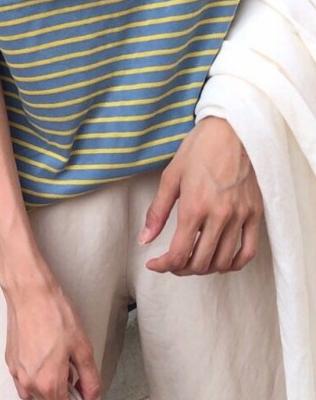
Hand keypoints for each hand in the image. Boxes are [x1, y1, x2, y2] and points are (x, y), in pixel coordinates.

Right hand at [2, 259, 100, 399]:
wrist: (30, 293)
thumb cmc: (54, 315)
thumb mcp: (83, 348)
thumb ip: (91, 380)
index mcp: (50, 383)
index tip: (84, 394)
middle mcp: (30, 383)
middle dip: (65, 392)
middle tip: (71, 365)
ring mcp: (17, 373)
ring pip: (37, 393)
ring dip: (48, 384)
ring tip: (55, 357)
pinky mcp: (10, 362)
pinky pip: (24, 381)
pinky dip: (35, 375)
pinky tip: (42, 354)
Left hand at [139, 117, 262, 275]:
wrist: (231, 131)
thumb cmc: (198, 150)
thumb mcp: (170, 177)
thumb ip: (157, 212)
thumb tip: (145, 239)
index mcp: (194, 206)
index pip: (178, 253)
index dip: (163, 266)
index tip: (154, 264)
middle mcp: (219, 215)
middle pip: (200, 262)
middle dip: (181, 269)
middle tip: (172, 263)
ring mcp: (239, 216)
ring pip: (222, 261)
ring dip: (205, 268)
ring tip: (193, 261)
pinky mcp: (254, 213)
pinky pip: (248, 250)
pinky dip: (233, 263)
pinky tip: (221, 261)